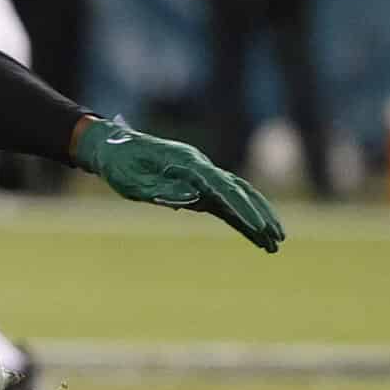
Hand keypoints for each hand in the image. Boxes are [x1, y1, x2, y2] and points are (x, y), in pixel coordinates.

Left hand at [73, 119, 285, 252]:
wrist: (111, 147)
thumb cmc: (120, 164)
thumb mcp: (133, 181)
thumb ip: (163, 190)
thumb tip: (194, 200)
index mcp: (186, 162)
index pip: (221, 186)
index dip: (240, 207)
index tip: (257, 226)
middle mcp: (199, 166)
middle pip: (239, 190)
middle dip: (260, 214)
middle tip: (278, 238)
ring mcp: (200, 175)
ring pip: (237, 196)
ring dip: (257, 217)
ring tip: (275, 242)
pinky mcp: (196, 186)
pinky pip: (223, 203)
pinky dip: (240, 218)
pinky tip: (254, 234)